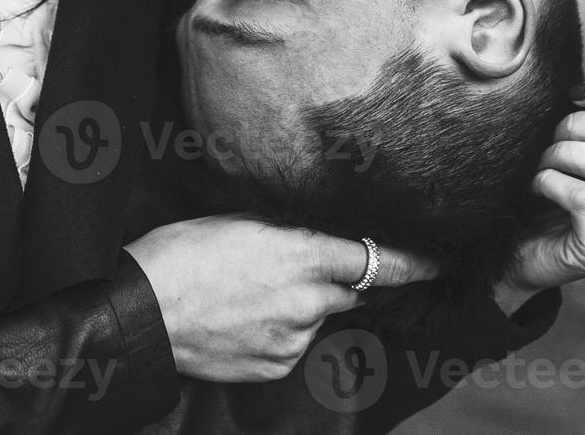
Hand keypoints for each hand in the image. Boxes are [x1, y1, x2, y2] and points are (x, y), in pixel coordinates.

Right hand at [124, 214, 436, 381]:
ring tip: (250, 292)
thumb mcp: (241, 220)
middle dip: (334, 280)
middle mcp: (309, 299)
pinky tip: (243, 317)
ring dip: (301, 306)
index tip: (439, 262)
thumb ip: (292, 230)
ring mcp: (294, 337)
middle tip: (295, 268)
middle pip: (348, 290)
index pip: (377, 260)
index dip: (413, 263)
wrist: (145, 310)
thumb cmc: (183, 251)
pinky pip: (294, 344)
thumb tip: (320, 234)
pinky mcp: (276, 364)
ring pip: (317, 318)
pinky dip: (280, 331)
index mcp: (303, 252)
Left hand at [497, 68, 584, 309]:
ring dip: (564, 153)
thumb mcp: (578, 140)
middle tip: (550, 141)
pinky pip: (581, 197)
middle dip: (578, 123)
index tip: (576, 97)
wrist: (513, 249)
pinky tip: (537, 184)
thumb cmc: (545, 186)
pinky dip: (550, 181)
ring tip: (543, 164)